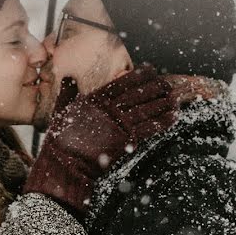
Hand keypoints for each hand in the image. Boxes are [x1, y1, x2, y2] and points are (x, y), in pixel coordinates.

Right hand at [23, 66, 175, 215]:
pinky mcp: (126, 141)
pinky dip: (163, 122)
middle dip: (156, 87)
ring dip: (163, 103)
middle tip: (168, 83)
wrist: (64, 165)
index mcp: (95, 99)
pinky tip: (173, 117)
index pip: (122, 82)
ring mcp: (119, 125)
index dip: (139, 75)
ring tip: (175, 99)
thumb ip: (67, 93)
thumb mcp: (61, 111)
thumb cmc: (60, 140)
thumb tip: (68, 78)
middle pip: (139, 94)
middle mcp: (109, 109)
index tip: (151, 69)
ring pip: (147, 110)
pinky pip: (149, 129)